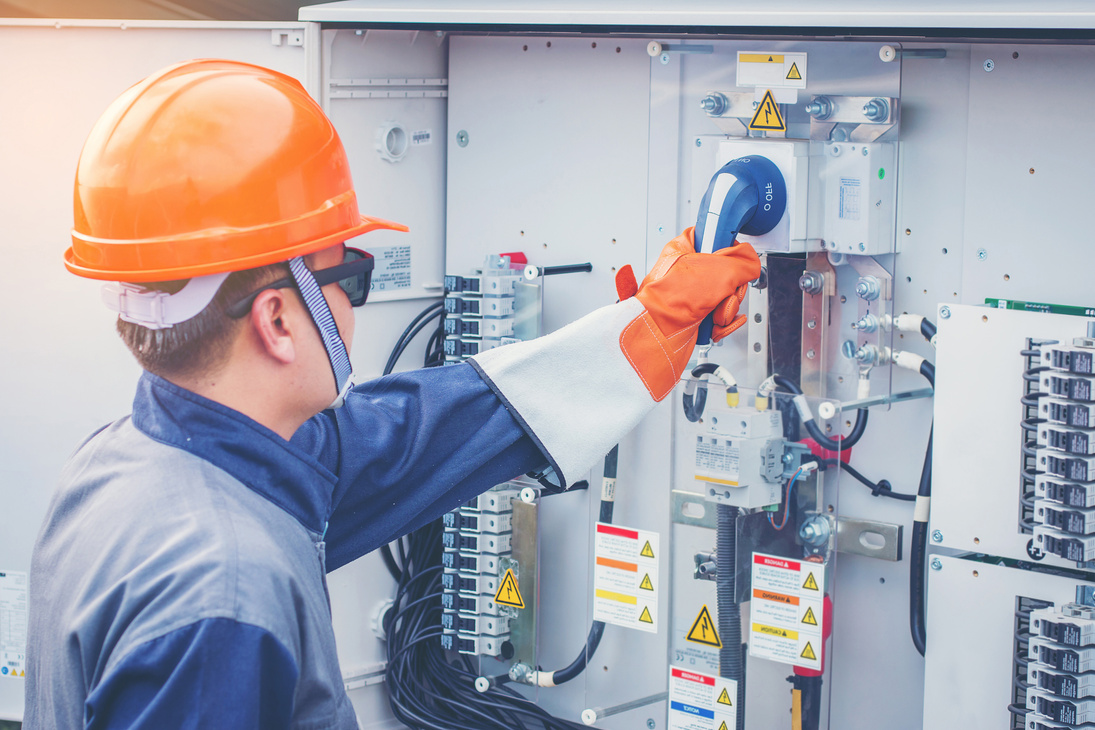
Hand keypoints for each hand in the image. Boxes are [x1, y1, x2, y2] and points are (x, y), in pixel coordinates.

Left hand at [613, 227, 759, 399]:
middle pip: (730, 272)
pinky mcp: (697, 313)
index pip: (717, 237)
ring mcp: (693, 293)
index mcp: (685, 248)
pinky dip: (723, 323)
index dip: (729, 251)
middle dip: (732, 290)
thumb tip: (752, 264)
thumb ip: (744, 262)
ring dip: (728, 309)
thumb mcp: (720, 271)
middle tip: (722, 294)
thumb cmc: (671, 300)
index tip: (733, 259)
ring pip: (728, 296)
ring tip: (713, 312)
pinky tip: (714, 324)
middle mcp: (688, 269)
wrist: (657, 336)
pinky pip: (723, 314)